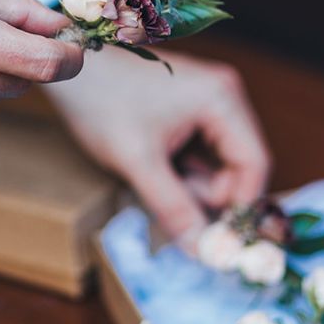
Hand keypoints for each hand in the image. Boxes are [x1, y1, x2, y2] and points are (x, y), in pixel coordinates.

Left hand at [46, 46, 270, 249]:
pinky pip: (201, 152)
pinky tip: (152, 166)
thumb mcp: (138, 162)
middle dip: (209, 193)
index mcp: (222, 99)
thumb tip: (204, 252)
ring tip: (152, 176)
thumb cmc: (100, 104)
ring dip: (192, 183)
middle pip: (239, 165)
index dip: (240, 206)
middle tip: (172, 204)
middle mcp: (224, 95)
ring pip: (218, 163)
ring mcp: (208, 99)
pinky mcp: (190, 108)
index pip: (255, 164)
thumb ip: (174, 208)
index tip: (217, 239)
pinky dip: (182, 170)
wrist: (68, 70)